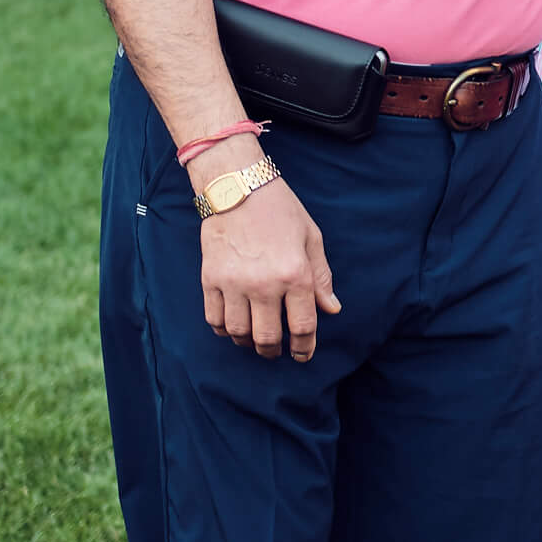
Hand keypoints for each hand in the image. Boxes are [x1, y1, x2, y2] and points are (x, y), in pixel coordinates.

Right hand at [199, 173, 339, 360]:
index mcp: (295, 274)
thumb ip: (321, 277)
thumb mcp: (311, 238)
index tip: (302, 355)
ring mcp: (234, 283)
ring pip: (239, 333)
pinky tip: (233, 325)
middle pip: (267, 338)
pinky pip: (214, 319)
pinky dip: (224, 329)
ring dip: (248, 342)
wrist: (238, 186)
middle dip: (273, 350)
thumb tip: (331, 309)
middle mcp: (264, 284)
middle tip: (276, 350)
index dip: (304, 348)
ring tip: (255, 338)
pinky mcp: (210, 279)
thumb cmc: (280, 210)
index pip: (302, 326)